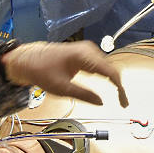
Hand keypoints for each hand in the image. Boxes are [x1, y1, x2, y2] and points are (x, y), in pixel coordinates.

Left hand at [1, 41, 127, 107]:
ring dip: (113, 81)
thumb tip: (101, 102)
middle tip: (122, 103)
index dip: (120, 88)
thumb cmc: (41, 71)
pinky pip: (101, 65)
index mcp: (83, 55)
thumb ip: (83, 95)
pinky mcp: (85, 53)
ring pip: (107, 67)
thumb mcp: (61, 88)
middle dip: (118, 86)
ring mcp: (87, 49)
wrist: (29, 60)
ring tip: (119, 97)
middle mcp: (88, 49)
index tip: (124, 102)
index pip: (109, 72)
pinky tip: (110, 86)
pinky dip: (106, 76)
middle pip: (111, 68)